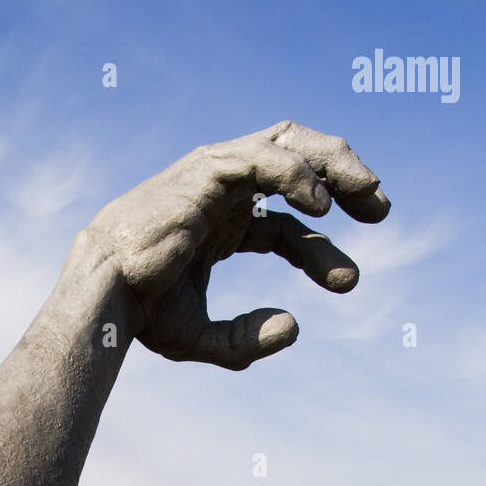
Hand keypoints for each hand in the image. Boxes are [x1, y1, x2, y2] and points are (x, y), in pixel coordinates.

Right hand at [87, 120, 389, 369]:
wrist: (104, 293)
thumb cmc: (143, 313)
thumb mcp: (201, 338)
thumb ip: (245, 342)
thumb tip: (296, 326)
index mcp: (220, 221)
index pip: (285, 222)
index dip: (320, 246)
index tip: (349, 280)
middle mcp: (222, 191)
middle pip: (298, 161)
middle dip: (344, 177)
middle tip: (380, 209)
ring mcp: (216, 174)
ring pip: (289, 144)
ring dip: (335, 165)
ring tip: (370, 197)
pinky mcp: (208, 169)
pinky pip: (264, 157)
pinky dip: (298, 174)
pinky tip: (321, 206)